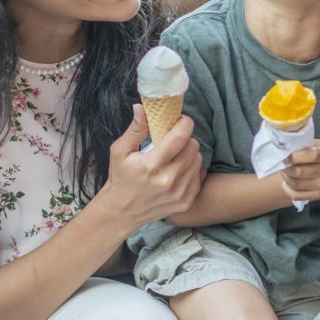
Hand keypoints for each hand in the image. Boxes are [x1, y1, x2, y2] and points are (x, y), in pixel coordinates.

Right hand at [102, 104, 202, 226]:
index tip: (180, 120)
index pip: (180, 137)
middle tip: (174, 140)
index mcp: (151, 166)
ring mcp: (180, 193)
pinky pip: (199, 175)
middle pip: (193, 146)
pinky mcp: (186, 201)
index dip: (185, 123)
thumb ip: (135, 129)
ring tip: (175, 156)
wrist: (122, 212)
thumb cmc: (121, 178)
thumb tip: (142, 107)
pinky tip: (178, 170)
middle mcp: (168, 180)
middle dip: (186, 138)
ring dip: (189, 153)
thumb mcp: (120, 152)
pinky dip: (192, 169)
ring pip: (198, 160)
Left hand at [280, 141, 319, 205]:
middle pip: (299, 172)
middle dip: (285, 167)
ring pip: (295, 184)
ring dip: (285, 177)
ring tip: (284, 170)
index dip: (294, 156)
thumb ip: (307, 144)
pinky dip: (288, 189)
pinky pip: (298, 195)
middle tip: (280, 162)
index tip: (284, 155)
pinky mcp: (319, 195)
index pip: (311, 156)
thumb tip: (286, 147)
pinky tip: (286, 182)